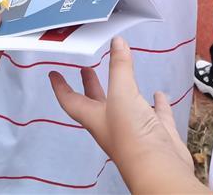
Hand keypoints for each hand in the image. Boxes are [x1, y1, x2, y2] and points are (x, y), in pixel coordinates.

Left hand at [50, 38, 203, 193]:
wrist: (160, 170)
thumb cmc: (132, 137)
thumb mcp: (122, 94)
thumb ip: (120, 67)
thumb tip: (116, 43)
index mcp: (95, 117)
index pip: (70, 100)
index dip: (60, 87)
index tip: (53, 74)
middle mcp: (112, 124)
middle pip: (96, 102)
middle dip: (90, 85)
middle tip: (86, 69)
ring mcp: (135, 130)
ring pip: (126, 107)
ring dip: (123, 91)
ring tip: (123, 75)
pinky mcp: (157, 134)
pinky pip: (155, 115)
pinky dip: (156, 103)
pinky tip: (158, 95)